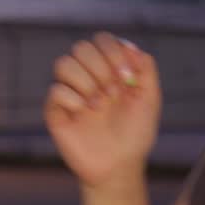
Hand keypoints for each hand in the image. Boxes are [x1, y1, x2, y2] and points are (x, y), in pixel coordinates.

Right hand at [43, 32, 160, 189]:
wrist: (120, 164)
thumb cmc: (136, 132)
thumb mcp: (150, 98)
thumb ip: (146, 68)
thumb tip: (130, 45)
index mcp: (110, 70)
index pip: (102, 40)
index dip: (114, 51)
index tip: (128, 77)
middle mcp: (88, 77)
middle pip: (81, 47)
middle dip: (100, 66)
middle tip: (113, 91)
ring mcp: (71, 93)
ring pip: (63, 63)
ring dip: (86, 80)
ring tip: (99, 102)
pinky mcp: (56, 112)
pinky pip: (54, 91)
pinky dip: (72, 98)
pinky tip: (85, 112)